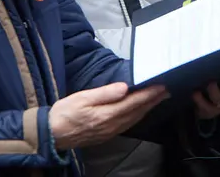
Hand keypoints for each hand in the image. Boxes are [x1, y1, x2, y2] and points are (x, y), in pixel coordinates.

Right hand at [49, 82, 168, 150]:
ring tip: (157, 99)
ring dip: (147, 108)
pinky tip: (139, 111)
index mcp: (106, 115)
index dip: (149, 94)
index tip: (161, 86)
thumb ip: (104, 93)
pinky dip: (137, 115)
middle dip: (153, 101)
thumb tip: (124, 87)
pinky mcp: (107, 134)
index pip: (134, 102)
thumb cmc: (64, 113)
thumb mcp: (82, 98)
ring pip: (134, 119)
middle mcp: (112, 125)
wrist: (52, 134)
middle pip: (138, 111)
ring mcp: (110, 131)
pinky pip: (128, 124)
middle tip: (166, 90)